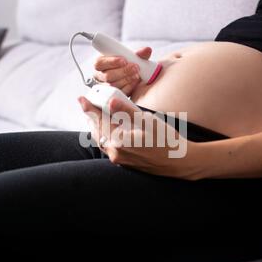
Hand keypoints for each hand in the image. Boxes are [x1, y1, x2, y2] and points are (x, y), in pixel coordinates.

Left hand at [78, 96, 195, 179]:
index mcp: (119, 142)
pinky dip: (106, 136)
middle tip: (87, 105)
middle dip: (91, 117)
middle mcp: (116, 153)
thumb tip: (111, 102)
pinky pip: (109, 147)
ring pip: (102, 140)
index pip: (99, 121)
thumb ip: (127, 112)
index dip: (89, 108)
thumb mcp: (148, 121)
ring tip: (95, 115)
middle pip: (97, 132)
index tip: (82, 99)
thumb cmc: (167, 142)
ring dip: (98, 127)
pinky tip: (110, 130)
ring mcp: (120, 160)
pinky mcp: (126, 162)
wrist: (180, 162)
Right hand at [93, 47, 151, 96]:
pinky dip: (128, 87)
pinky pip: (118, 93)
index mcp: (101, 64)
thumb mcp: (132, 58)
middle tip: (135, 67)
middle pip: (107, 76)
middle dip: (123, 71)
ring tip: (136, 75)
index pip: (100, 63)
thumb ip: (138, 54)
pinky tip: (134, 82)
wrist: (133, 78)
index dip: (112, 62)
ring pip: (113, 85)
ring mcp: (105, 87)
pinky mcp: (112, 95)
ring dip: (126, 79)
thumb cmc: (128, 65)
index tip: (124, 60)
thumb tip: (147, 50)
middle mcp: (100, 76)